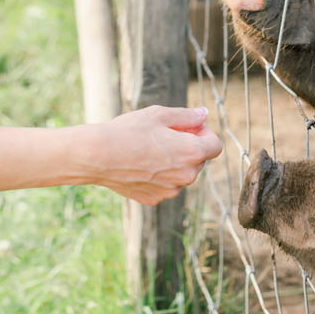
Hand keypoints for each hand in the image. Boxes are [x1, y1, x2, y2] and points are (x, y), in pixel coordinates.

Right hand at [96, 105, 221, 203]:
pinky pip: (165, 184)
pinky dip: (159, 175)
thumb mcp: (159, 114)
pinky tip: (140, 163)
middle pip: (199, 159)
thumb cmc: (129, 131)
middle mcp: (186, 176)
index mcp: (192, 153)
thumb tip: (203, 114)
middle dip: (188, 146)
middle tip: (164, 134)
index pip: (215, 145)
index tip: (187, 126)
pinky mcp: (155, 199)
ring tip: (148, 149)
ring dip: (174, 162)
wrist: (99, 156)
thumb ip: (186, 115)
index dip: (204, 132)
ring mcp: (170, 190)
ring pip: (181, 173)